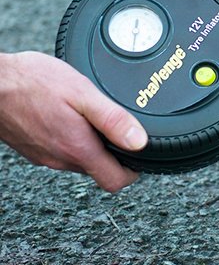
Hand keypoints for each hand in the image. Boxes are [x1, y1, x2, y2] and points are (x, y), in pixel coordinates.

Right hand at [0, 51, 147, 191]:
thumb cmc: (33, 83)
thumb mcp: (83, 94)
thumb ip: (113, 120)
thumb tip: (140, 141)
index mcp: (77, 149)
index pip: (114, 181)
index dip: (133, 171)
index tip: (140, 155)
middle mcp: (60, 159)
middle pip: (98, 169)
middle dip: (114, 153)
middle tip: (119, 129)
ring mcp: (44, 155)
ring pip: (79, 160)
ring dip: (92, 144)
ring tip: (94, 119)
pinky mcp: (33, 148)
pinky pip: (60, 150)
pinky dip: (72, 139)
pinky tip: (70, 117)